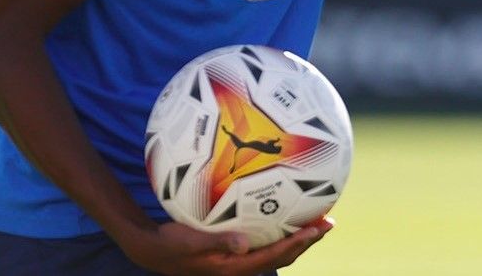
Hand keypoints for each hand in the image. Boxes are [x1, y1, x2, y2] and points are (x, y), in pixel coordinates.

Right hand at [120, 217, 333, 274]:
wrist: (153, 249)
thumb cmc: (170, 244)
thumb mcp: (190, 242)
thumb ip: (218, 243)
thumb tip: (246, 243)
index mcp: (233, 267)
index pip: (274, 256)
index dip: (297, 243)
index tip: (317, 228)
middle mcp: (240, 266)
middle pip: (282, 255)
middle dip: (306, 240)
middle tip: (328, 222)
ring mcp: (238, 261)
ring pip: (276, 250)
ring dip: (297, 236)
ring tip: (317, 220)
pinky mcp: (234, 252)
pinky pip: (264, 242)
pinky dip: (280, 231)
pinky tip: (285, 213)